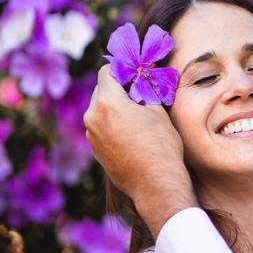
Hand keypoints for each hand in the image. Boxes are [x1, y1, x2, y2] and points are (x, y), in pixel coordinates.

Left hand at [84, 65, 196, 237]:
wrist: (155, 183)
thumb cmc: (161, 145)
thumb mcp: (157, 110)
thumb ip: (145, 90)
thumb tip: (143, 76)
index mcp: (107, 102)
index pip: (106, 71)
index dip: (121, 69)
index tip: (134, 72)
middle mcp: (93, 117)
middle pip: (101, 90)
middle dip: (118, 88)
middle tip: (138, 92)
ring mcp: (92, 135)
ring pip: (100, 110)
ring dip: (114, 107)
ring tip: (136, 115)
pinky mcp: (95, 150)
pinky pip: (101, 127)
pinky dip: (112, 124)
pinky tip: (131, 132)